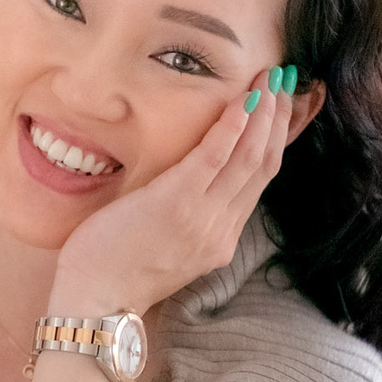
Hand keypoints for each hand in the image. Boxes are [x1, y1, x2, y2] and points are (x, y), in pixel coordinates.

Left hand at [50, 68, 291, 315]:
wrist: (95, 301)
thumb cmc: (114, 269)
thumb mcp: (165, 245)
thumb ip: (187, 217)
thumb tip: (189, 181)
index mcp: (220, 239)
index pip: (259, 181)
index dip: (275, 139)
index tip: (281, 108)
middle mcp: (221, 229)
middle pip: (264, 165)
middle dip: (278, 119)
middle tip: (285, 81)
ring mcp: (204, 218)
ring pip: (250, 157)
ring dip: (263, 113)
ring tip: (271, 79)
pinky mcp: (178, 204)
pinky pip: (216, 157)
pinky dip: (233, 126)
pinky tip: (244, 100)